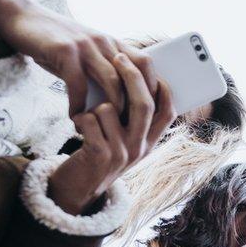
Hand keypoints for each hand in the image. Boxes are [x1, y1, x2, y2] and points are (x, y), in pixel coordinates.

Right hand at [0, 0, 158, 114]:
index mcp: (113, 42)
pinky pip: (78, 83)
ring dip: (111, 108)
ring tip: (105, 128)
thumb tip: (117, 102)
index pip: (145, 64)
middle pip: (134, 74)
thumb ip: (102, 70)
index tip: (150, 112)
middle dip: (137, 104)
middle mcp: (105, 42)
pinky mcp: (65, 51)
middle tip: (132, 128)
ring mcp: (86, 45)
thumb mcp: (85, 52)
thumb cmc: (55, 42)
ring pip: (112, 80)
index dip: (153, 87)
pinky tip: (74, 117)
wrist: (21, 17)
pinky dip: (79, 104)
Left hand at [47, 53, 175, 213]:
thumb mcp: (124, 141)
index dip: (163, 87)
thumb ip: (134, 119)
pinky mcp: (99, 156)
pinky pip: (90, 120)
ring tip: (89, 117)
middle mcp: (140, 149)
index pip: (168, 111)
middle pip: (144, 104)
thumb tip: (139, 80)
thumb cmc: (99, 155)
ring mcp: (121, 153)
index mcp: (150, 143)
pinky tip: (77, 126)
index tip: (152, 67)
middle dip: (131, 76)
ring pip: (110, 108)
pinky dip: (80, 117)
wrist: (77, 189)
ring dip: (95, 106)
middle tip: (118, 57)